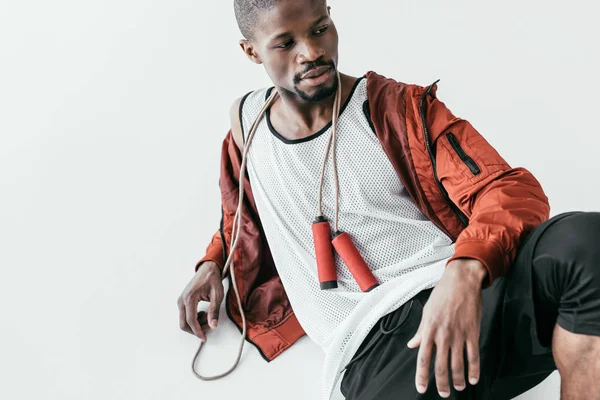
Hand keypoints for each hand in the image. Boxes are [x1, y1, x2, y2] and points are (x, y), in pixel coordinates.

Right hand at [177, 261, 223, 342]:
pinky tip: (203, 313)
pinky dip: (194, 319)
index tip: (204, 338)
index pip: (191, 320)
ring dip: (196, 324)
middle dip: (196, 329)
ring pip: (184, 321)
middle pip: (183, 324)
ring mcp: (181, 301)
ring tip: (208, 315)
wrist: (207, 269)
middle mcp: (182, 300)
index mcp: (190, 298)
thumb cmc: (212, 279)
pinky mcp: (182, 301)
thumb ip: (214, 311)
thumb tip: (213, 325)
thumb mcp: (217, 295)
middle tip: (208, 326)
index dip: (198, 331)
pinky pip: (185, 315)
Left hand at [406, 258, 486, 396]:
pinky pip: (473, 356)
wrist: (461, 282)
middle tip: (443, 393)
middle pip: (440, 366)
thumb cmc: (442, 294)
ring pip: (458, 364)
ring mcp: (458, 334)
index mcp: (429, 330)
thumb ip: (421, 331)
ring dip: (458, 379)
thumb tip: (412, 344)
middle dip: (441, 383)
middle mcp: (443, 335)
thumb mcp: (427, 311)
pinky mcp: (472, 332)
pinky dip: (474, 370)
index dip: (421, 376)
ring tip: (457, 388)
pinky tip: (473, 379)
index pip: (423, 358)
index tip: (421, 388)